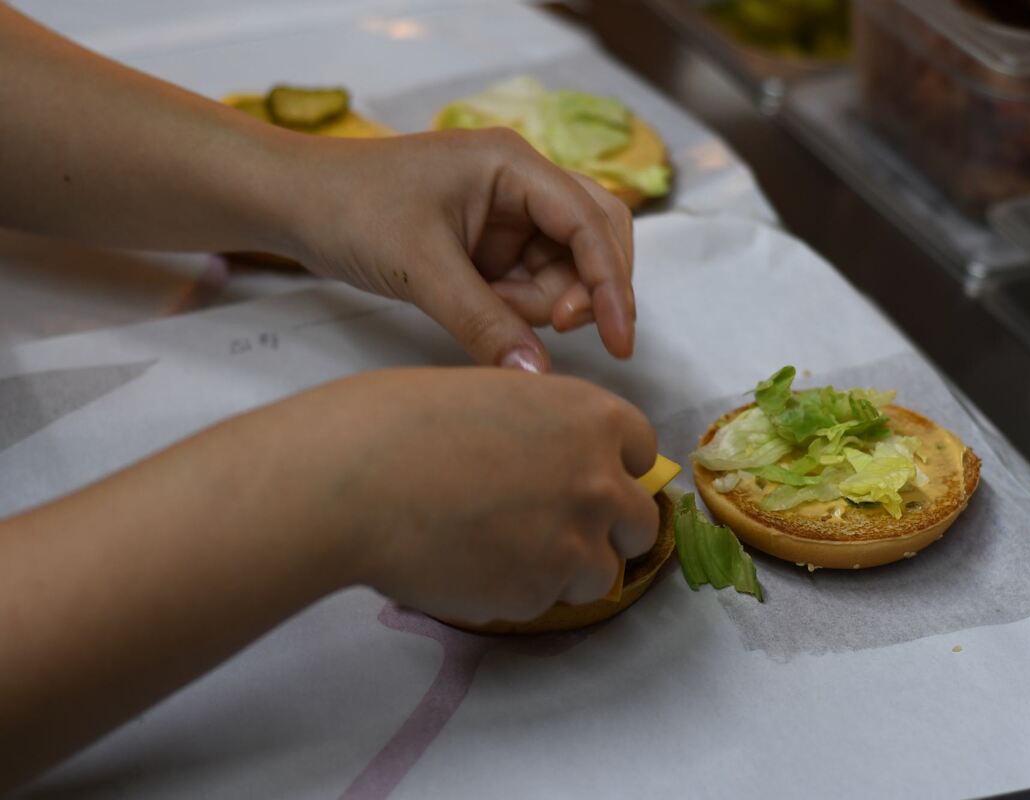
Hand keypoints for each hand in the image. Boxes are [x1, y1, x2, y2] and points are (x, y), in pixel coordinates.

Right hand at [277, 367, 658, 623]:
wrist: (355, 480)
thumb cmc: (404, 421)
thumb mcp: (494, 395)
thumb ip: (544, 430)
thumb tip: (547, 459)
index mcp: (590, 418)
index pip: (641, 451)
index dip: (614, 466)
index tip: (588, 478)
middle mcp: (598, 482)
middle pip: (640, 524)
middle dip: (607, 529)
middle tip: (555, 528)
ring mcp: (573, 545)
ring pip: (599, 574)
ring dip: (564, 569)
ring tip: (500, 550)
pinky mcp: (537, 596)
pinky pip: (543, 602)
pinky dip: (516, 591)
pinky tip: (468, 565)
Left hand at [281, 129, 635, 373]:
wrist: (295, 203)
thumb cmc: (350, 209)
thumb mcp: (421, 269)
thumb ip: (484, 323)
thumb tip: (537, 376)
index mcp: (512, 164)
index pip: (591, 222)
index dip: (613, 283)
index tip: (621, 341)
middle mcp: (522, 183)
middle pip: (595, 238)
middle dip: (583, 290)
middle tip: (549, 328)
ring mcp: (509, 213)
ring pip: (566, 267)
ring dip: (542, 302)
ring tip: (489, 309)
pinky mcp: (492, 243)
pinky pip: (532, 280)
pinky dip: (519, 306)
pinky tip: (484, 308)